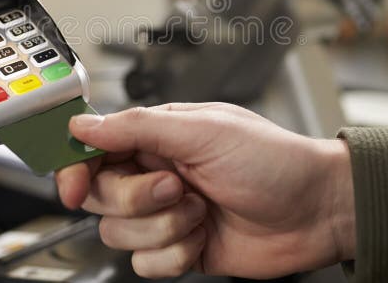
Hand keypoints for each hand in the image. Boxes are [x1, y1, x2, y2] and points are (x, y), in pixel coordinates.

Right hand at [55, 103, 354, 278]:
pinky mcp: (180, 248)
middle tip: (175, 187)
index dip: (74, 167)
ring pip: (120, 232)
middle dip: (135, 198)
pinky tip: (203, 238)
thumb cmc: (274, 160)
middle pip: (100, 195)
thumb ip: (138, 127)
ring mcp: (168, 214)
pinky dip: (174, 255)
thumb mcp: (204, 131)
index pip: (94, 150)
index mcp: (158, 136)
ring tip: (201, 211)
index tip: (69, 186)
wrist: (318, 210)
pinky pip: (146, 263)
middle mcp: (157, 173)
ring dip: (162, 227)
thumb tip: (83, 125)